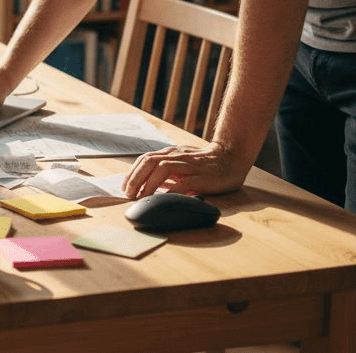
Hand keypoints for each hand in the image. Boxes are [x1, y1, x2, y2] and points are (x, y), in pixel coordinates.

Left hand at [122, 141, 250, 198]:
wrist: (231, 157)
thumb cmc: (205, 164)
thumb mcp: (183, 165)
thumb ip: (168, 173)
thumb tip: (149, 186)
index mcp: (171, 154)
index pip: (145, 159)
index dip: (132, 172)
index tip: (124, 187)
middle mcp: (177, 156)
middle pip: (149, 161)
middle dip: (135, 178)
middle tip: (128, 195)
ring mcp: (189, 165)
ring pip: (162, 168)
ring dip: (148, 184)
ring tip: (141, 198)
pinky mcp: (201, 176)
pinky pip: (183, 183)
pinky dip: (171, 191)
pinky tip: (163, 200)